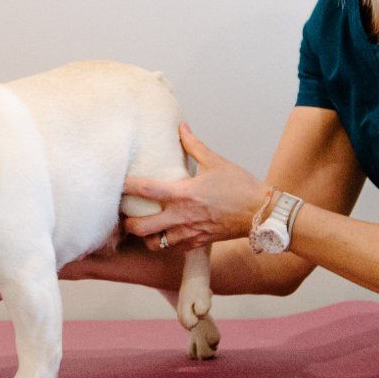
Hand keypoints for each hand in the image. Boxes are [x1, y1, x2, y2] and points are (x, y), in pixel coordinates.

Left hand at [121, 124, 271, 252]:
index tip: (117, 183)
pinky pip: (173, 250)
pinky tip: (165, 234)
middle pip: (141, 227)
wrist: (261, 213)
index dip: (126, 186)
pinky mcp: (198, 243)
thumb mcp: (216, 162)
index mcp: (183, 194)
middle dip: (128, 224)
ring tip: (144, 228)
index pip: (146, 190)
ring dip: (146, 237)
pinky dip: (165, 244)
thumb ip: (194, 145)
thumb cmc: (240, 186)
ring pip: (155, 244)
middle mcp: (181, 216)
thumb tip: (182, 127)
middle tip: (125, 215)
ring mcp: (189, 233)